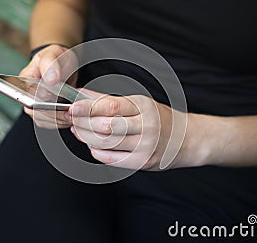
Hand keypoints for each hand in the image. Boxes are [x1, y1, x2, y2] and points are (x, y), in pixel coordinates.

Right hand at [20, 44, 77, 128]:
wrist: (62, 64)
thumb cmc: (56, 58)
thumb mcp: (54, 54)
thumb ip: (50, 65)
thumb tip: (50, 80)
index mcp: (25, 79)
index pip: (26, 95)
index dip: (40, 100)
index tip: (54, 99)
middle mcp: (26, 95)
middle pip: (34, 112)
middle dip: (54, 113)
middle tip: (70, 108)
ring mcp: (34, 106)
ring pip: (43, 120)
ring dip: (59, 120)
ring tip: (73, 113)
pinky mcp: (44, 113)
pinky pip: (50, 123)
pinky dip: (62, 122)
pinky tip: (71, 116)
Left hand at [67, 89, 190, 169]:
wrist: (184, 139)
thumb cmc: (157, 118)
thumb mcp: (137, 102)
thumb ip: (107, 98)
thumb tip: (80, 94)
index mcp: (143, 106)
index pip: (110, 106)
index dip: (87, 107)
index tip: (71, 107)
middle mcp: (146, 126)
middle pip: (105, 126)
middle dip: (83, 123)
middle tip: (72, 118)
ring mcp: (145, 146)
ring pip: (106, 143)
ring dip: (86, 137)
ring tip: (78, 130)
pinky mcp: (142, 162)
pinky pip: (112, 159)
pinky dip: (96, 152)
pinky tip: (92, 145)